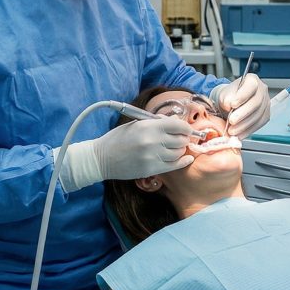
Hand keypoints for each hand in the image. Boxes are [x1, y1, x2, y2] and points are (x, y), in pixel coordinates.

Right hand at [57, 116, 194, 191]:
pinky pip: (174, 166)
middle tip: (182, 138)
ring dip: (180, 150)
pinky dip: (183, 161)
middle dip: (184, 138)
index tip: (186, 129)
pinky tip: (187, 158)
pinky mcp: (151, 169)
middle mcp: (152, 141)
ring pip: (179, 153)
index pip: (177, 125)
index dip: (185, 127)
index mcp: (148, 126)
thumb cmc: (118, 138)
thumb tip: (175, 120)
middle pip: (181, 140)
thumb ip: (156, 122)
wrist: (102, 158)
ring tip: (176, 148)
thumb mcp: (136, 124)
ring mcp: (152, 157)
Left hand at [211, 75, 269, 138]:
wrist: (231, 104)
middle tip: (231, 121)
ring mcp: (266, 103)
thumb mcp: (224, 94)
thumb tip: (229, 105)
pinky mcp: (265, 115)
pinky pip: (259, 124)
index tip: (232, 105)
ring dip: (244, 125)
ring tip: (232, 131)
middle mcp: (262, 91)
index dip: (242, 96)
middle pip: (256, 103)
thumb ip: (226, 97)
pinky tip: (239, 134)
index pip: (250, 87)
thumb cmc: (229, 96)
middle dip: (242, 114)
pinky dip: (248, 131)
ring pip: (258, 115)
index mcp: (252, 80)